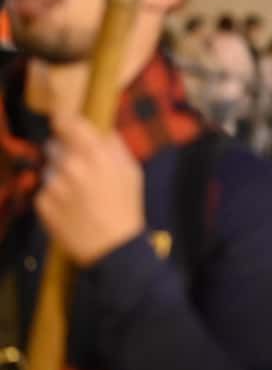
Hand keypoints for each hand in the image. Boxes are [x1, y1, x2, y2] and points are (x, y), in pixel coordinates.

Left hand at [35, 114, 144, 266]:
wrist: (113, 248)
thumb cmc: (127, 207)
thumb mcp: (132, 172)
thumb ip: (115, 146)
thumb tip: (102, 130)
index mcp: (94, 155)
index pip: (68, 123)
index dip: (65, 122)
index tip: (65, 123)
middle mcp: (70, 166)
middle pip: (54, 145)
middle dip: (65, 154)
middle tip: (80, 170)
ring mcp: (53, 185)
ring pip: (49, 170)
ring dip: (60, 177)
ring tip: (78, 195)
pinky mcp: (42, 203)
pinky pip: (44, 191)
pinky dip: (54, 197)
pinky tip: (71, 208)